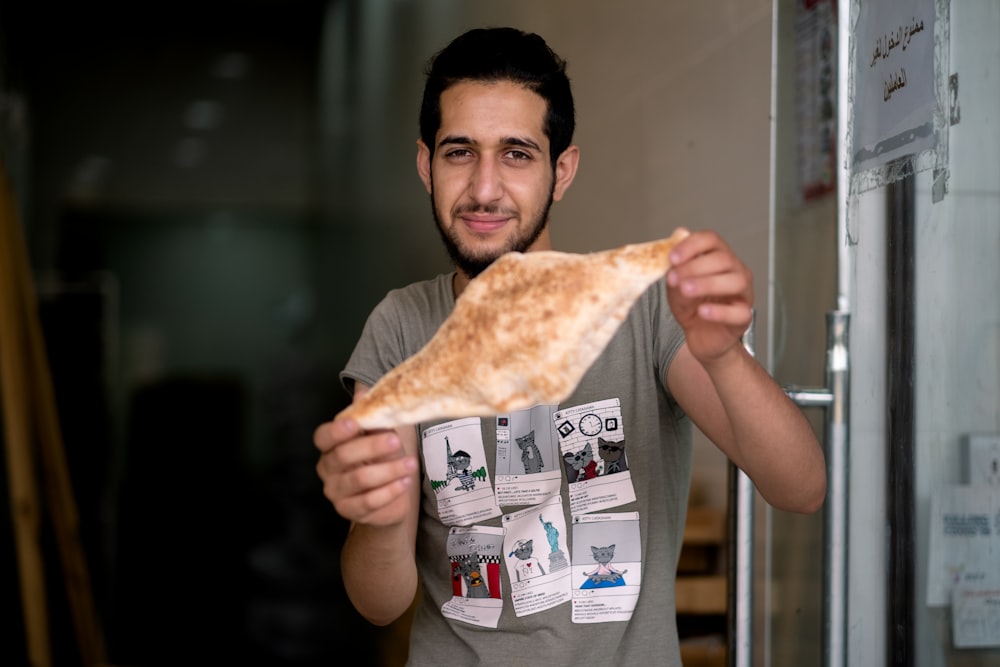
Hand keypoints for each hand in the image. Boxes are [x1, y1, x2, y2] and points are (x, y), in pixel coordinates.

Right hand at [313, 412, 418, 526]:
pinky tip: (405, 482)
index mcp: (329, 447)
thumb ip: (371, 418)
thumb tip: (364, 391)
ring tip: (410, 464)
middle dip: (372, 447)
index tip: (356, 424)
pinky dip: (390, 491)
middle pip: (343, 456)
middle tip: (396, 442)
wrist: (388, 496)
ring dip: (388, 470)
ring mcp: (336, 492)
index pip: (323, 437)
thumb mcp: (378, 436)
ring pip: (360, 479)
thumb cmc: (380, 460)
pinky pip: (369, 501)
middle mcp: (327, 469)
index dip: (337, 431)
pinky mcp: (350, 511)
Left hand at [666, 229, 753, 364]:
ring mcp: (743, 293)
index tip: (672, 258)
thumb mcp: (676, 286)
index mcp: (719, 258)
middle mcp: (735, 271)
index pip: (711, 240)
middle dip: (695, 267)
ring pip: (736, 281)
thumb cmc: (692, 307)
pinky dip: (719, 311)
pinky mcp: (744, 317)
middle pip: (723, 259)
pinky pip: (739, 312)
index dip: (691, 246)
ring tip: (686, 290)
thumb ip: (674, 271)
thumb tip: (669, 256)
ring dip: (708, 284)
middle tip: (675, 278)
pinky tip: (703, 311)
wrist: (701, 336)